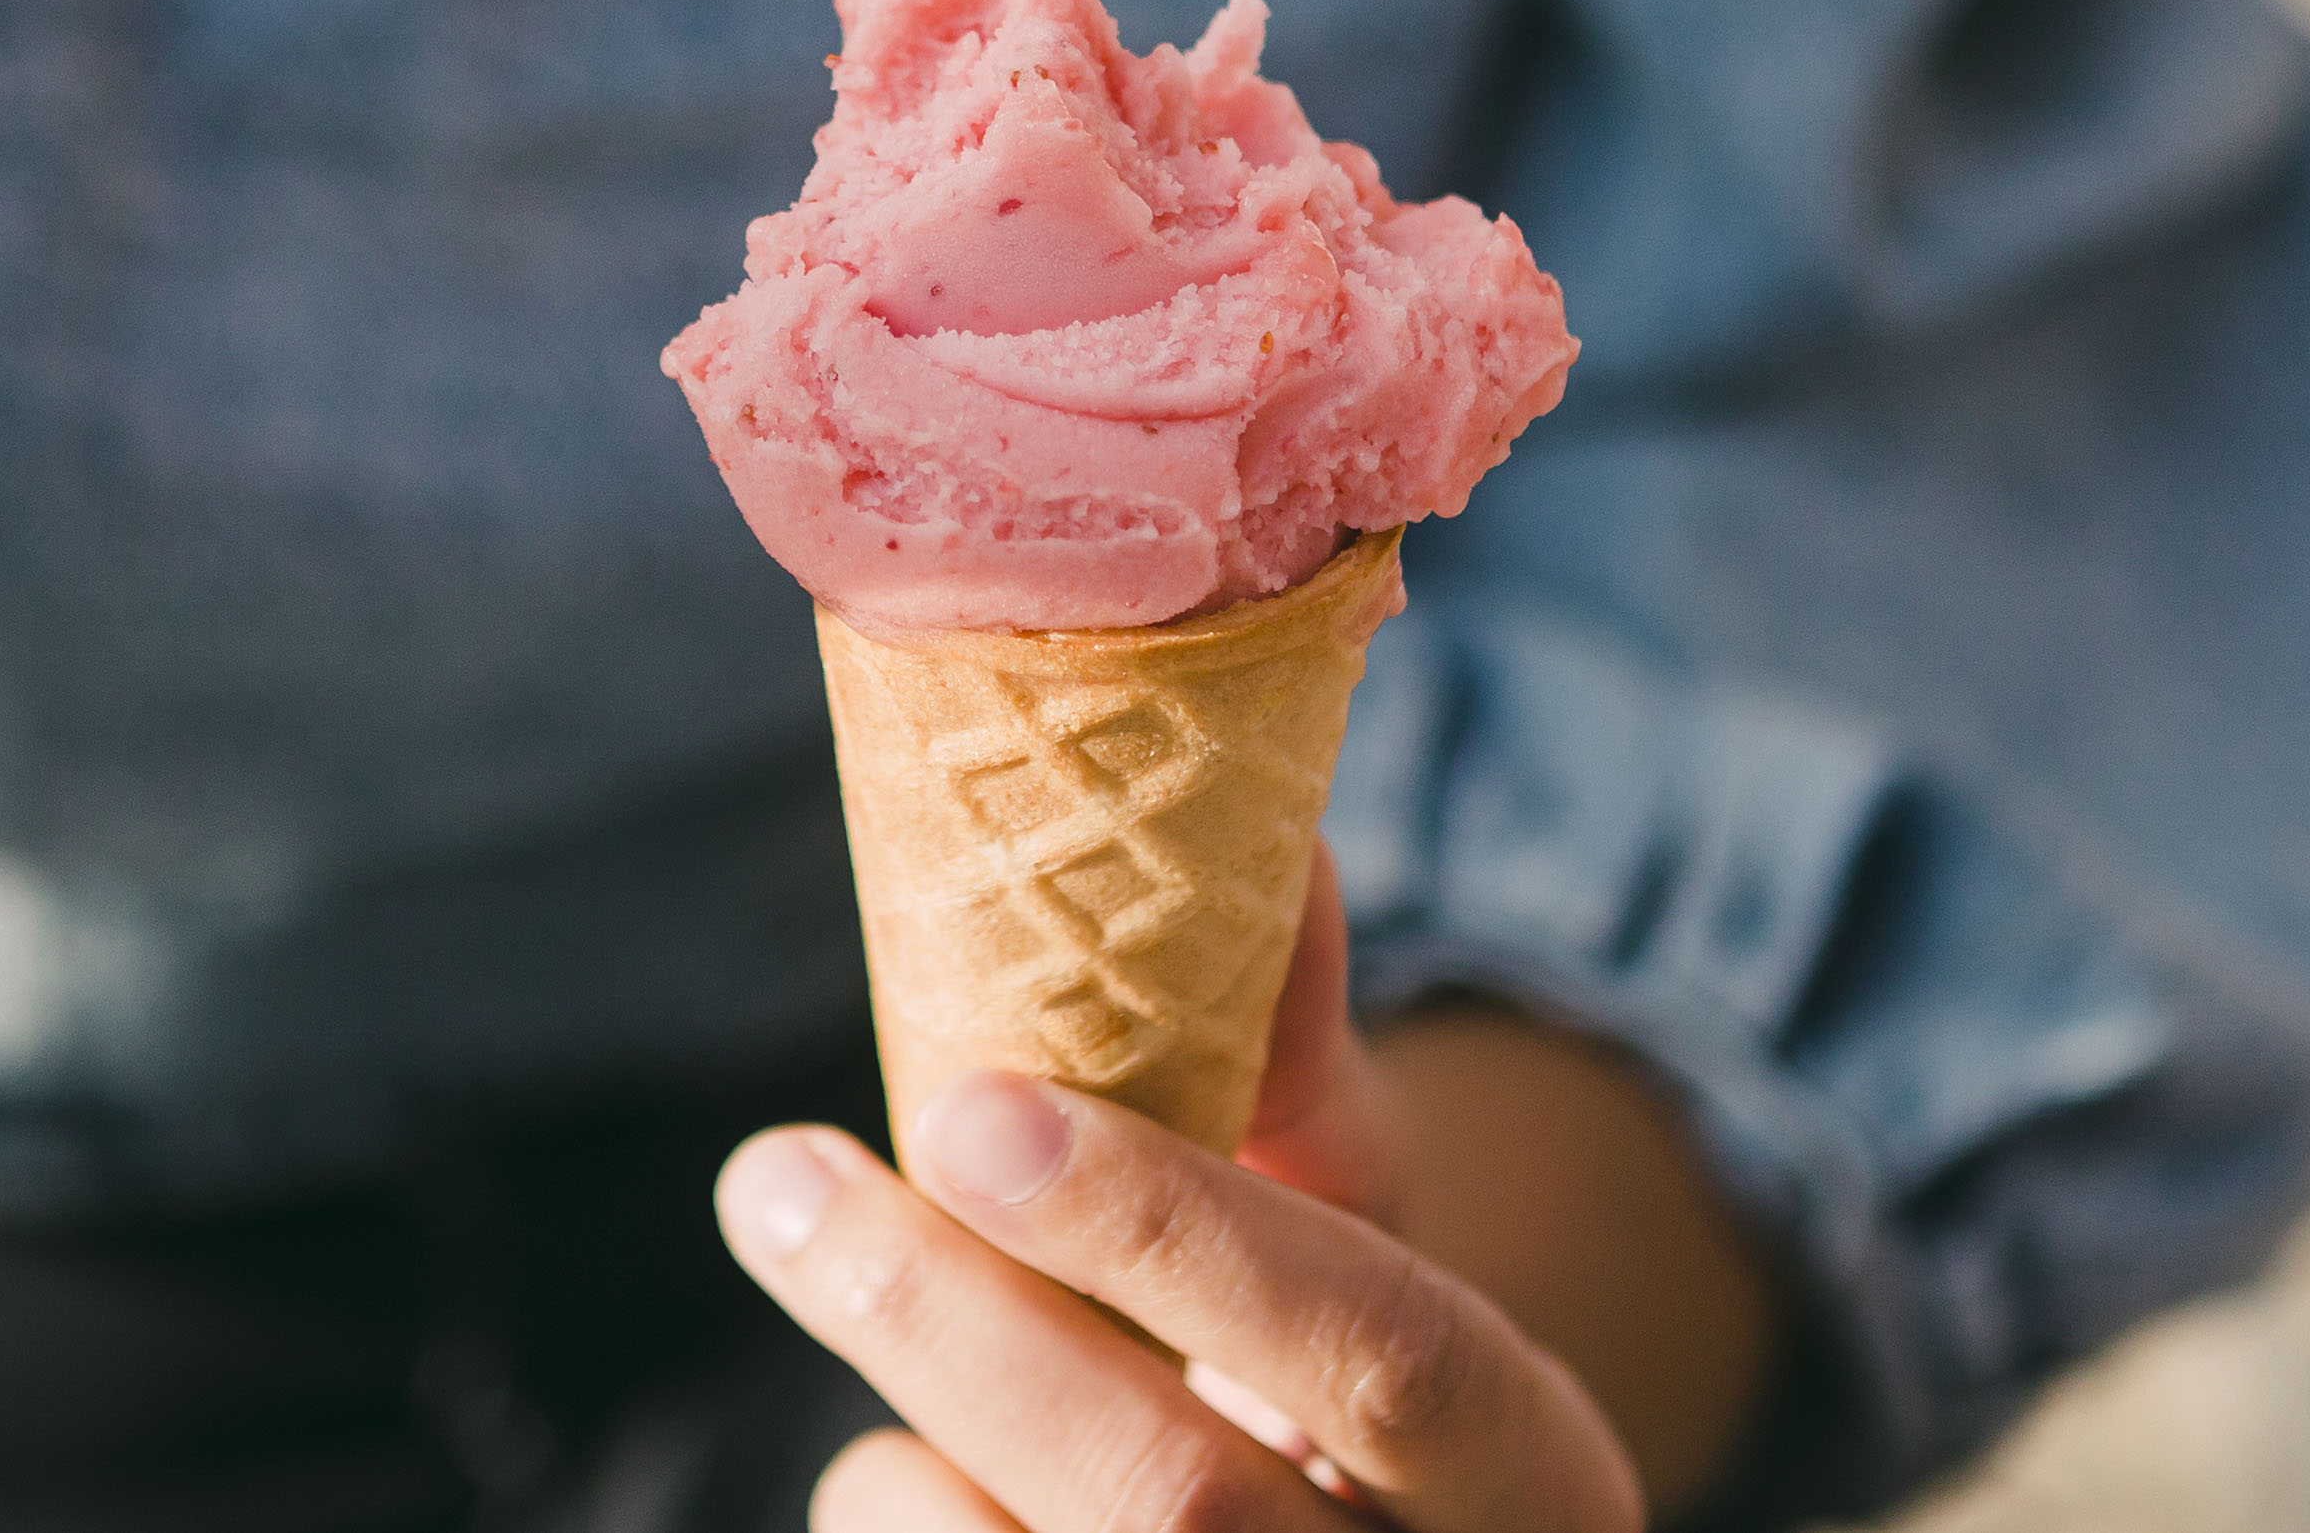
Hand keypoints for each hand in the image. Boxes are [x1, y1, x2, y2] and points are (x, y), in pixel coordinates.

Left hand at [719, 859, 1737, 1532]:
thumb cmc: (1334, 1403)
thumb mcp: (1355, 1246)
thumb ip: (1291, 1071)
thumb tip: (1273, 844)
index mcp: (1533, 1476)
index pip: (1389, 1357)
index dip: (1183, 1238)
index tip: (977, 1110)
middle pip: (1171, 1502)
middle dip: (950, 1326)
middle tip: (777, 1181)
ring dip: (909, 1459)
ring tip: (906, 1390)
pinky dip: (901, 1528)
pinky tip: (931, 1492)